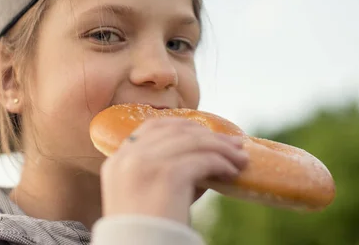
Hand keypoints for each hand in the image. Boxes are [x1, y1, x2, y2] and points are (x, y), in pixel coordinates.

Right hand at [99, 117, 248, 224]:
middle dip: (209, 136)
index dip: (182, 125)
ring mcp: (146, 164)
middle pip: (177, 131)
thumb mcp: (149, 194)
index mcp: (118, 160)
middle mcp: (129, 157)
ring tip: (240, 159)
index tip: (204, 132)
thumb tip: (209, 157)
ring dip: (222, 149)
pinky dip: (221, 163)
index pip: (152, 127)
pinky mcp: (168, 175)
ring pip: (193, 142)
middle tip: (233, 144)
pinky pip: (203, 160)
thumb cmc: (148, 232)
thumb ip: (169, 171)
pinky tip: (231, 173)